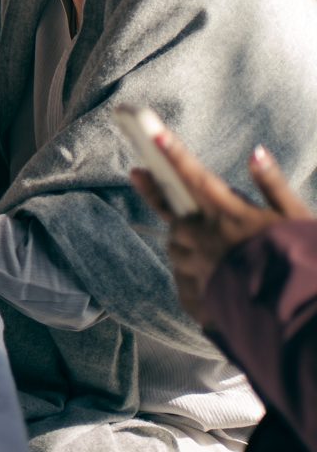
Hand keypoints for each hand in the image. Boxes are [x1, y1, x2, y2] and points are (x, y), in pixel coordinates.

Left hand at [132, 132, 311, 323]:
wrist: (303, 318)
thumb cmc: (304, 261)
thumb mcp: (297, 219)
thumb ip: (273, 185)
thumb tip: (256, 152)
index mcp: (230, 216)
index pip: (196, 178)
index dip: (174, 154)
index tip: (152, 133)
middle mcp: (208, 240)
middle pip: (173, 216)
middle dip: (168, 205)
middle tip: (150, 182)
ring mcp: (198, 268)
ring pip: (177, 248)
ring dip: (186, 242)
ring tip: (212, 247)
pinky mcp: (196, 296)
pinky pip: (184, 279)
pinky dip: (194, 273)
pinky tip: (217, 277)